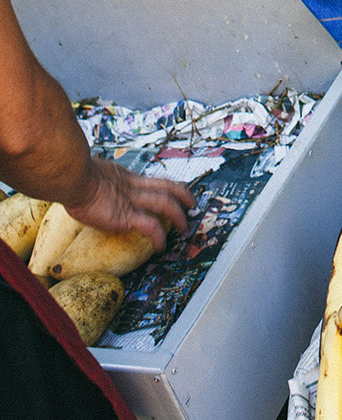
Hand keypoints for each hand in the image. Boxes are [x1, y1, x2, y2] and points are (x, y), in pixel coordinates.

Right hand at [67, 158, 195, 251]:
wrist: (72, 177)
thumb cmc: (73, 175)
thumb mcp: (90, 173)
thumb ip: (96, 178)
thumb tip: (88, 181)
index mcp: (125, 177)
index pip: (151, 180)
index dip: (166, 185)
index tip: (174, 190)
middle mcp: (133, 186)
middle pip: (167, 186)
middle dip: (184, 194)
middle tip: (192, 204)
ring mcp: (131, 200)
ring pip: (166, 203)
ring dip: (179, 215)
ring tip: (184, 226)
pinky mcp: (126, 216)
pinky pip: (150, 226)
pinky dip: (159, 236)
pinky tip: (161, 246)